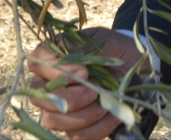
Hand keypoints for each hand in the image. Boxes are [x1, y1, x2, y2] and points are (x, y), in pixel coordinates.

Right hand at [26, 27, 142, 139]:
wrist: (134, 67)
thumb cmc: (114, 49)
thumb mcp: (102, 40)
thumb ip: (81, 47)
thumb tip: (63, 52)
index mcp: (51, 57)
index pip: (36, 63)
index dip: (55, 71)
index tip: (83, 71)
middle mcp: (49, 84)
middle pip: (40, 98)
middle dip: (70, 98)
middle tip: (94, 90)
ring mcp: (59, 108)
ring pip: (54, 121)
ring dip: (85, 114)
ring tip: (105, 103)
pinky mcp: (75, 127)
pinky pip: (76, 136)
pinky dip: (97, 127)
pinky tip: (111, 114)